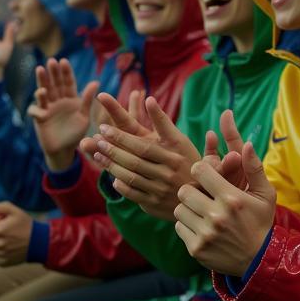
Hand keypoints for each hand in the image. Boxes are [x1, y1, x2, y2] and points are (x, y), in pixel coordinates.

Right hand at [26, 58, 98, 170]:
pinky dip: (37, 107)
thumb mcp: (84, 115)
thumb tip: (96, 81)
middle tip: (51, 61)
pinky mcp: (40, 119)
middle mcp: (57, 101)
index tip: (64, 61)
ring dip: (41, 83)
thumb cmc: (76, 132)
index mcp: (70, 99)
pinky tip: (41, 104)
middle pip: (54, 84)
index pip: (67, 83)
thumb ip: (87, 100)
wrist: (65, 150)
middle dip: (52, 73)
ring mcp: (47, 109)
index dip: (65, 72)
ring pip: (43, 93)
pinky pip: (36, 111)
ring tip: (41, 73)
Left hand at [93, 93, 200, 221]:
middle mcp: (170, 168)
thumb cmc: (187, 162)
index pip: (145, 142)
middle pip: (136, 157)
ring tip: (99, 152)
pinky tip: (112, 177)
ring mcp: (162, 187)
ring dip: (112, 164)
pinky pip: (133, 193)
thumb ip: (163, 122)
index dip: (122, 136)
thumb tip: (148, 99)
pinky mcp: (155, 202)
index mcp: (176, 151)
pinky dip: (121, 185)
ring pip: (131, 175)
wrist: (200, 195)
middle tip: (99, 136)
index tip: (104, 127)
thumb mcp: (181, 140)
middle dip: (114, 146)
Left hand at [173, 135, 275, 276]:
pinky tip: (201, 227)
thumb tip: (246, 143)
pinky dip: (187, 225)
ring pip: (179, 209)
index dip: (200, 170)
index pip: (199, 171)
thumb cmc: (261, 221)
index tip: (205, 175)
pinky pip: (179, 227)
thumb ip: (254, 167)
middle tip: (201, 195)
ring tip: (201, 211)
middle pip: (184, 190)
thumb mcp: (265, 194)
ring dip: (188, 208)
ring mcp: (205, 233)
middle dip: (191, 190)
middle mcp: (217, 215)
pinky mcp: (196, 248)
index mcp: (231, 198)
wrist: (259, 259)